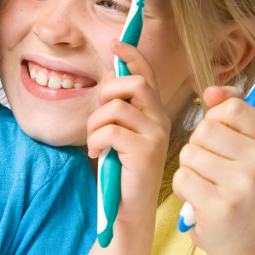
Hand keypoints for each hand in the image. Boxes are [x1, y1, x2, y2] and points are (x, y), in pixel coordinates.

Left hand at [86, 39, 170, 223]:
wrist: (127, 210)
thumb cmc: (119, 171)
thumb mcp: (117, 132)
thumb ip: (117, 107)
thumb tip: (108, 76)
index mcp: (154, 113)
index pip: (145, 74)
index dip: (131, 55)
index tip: (114, 43)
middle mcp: (160, 120)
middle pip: (132, 83)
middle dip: (106, 92)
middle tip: (97, 115)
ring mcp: (156, 135)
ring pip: (115, 107)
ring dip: (94, 123)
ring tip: (94, 142)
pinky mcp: (145, 151)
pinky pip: (109, 130)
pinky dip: (95, 140)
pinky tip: (97, 153)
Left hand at [173, 86, 254, 254]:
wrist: (248, 236)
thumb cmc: (241, 182)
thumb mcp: (245, 142)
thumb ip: (230, 108)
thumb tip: (210, 91)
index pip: (231, 108)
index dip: (216, 120)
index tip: (225, 141)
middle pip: (205, 129)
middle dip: (200, 144)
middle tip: (214, 167)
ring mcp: (245, 187)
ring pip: (190, 152)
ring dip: (190, 166)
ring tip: (208, 183)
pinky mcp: (221, 208)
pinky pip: (182, 177)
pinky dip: (183, 186)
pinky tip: (200, 199)